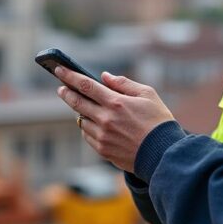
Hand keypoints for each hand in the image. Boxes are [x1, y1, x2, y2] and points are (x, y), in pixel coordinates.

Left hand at [54, 67, 174, 173]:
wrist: (164, 154)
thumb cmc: (158, 121)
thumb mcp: (148, 94)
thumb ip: (124, 84)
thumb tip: (105, 76)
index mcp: (116, 102)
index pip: (85, 85)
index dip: (70, 76)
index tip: (59, 69)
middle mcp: (105, 119)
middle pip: (77, 103)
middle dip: (66, 93)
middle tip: (61, 88)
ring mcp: (102, 136)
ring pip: (81, 120)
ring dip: (81, 112)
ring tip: (86, 107)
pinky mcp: (103, 150)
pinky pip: (87, 136)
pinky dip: (88, 128)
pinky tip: (95, 124)